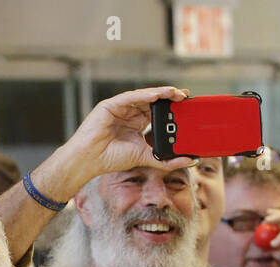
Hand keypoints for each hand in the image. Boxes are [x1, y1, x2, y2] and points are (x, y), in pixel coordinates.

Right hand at [45, 86, 193, 197]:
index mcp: (137, 124)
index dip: (172, 107)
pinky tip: (155, 95)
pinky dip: (143, 95)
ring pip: (143, 96)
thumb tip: (190, 160)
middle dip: (169, 97)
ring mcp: (120, 108)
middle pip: (153, 101)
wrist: (90, 160)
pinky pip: (129, 97)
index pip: (158, 112)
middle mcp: (130, 113)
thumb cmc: (111, 158)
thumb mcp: (145, 157)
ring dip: (159, 93)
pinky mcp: (110, 105)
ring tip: (174, 93)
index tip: (188, 105)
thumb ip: (167, 159)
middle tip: (185, 96)